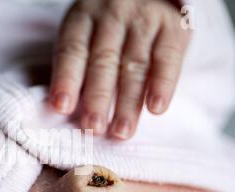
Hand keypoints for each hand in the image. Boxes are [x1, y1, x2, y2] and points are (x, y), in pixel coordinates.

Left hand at [49, 0, 189, 139]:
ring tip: (122, 132)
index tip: (62, 108)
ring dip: (128, 102)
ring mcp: (144, 20)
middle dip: (97, 98)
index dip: (66, 79)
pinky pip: (167, 58)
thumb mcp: (86, 32)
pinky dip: (163, 84)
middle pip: (103, 61)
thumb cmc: (108, 26)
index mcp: (83, 18)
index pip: (72, 50)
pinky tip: (156, 109)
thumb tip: (64, 109)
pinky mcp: (173, 27)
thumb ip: (77, 64)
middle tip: (93, 128)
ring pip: (135, 65)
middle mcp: (112, 16)